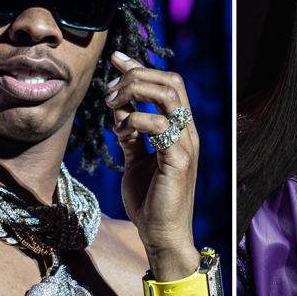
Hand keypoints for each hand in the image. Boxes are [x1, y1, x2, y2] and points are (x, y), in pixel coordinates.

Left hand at [106, 51, 200, 277]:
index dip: (141, 67)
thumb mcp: (135, 160)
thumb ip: (131, 134)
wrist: (162, 236)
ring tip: (111, 105)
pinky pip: (159, 124)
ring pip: (168, 95)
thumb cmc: (150, 202)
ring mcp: (186, 144)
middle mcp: (188, 132)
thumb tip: (118, 108)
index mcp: (180, 129)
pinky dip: (134, 120)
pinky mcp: (179, 159)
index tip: (115, 60)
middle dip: (136, 76)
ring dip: (134, 92)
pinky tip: (118, 132)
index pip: (167, 84)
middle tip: (108, 91)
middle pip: (171, 81)